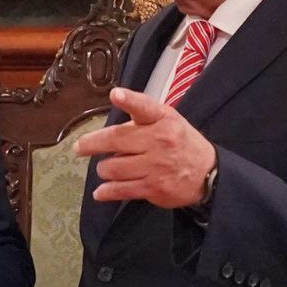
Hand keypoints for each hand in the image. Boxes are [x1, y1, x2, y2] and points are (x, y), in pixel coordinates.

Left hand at [73, 87, 216, 207]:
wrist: (207, 173)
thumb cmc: (181, 143)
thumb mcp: (169, 120)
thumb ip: (142, 116)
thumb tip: (112, 116)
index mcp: (163, 120)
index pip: (145, 107)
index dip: (129, 100)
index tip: (116, 95)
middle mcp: (159, 141)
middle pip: (116, 140)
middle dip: (91, 144)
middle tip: (79, 147)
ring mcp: (155, 166)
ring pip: (112, 167)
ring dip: (104, 169)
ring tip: (107, 168)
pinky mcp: (153, 187)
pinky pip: (120, 190)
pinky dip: (106, 191)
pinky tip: (101, 191)